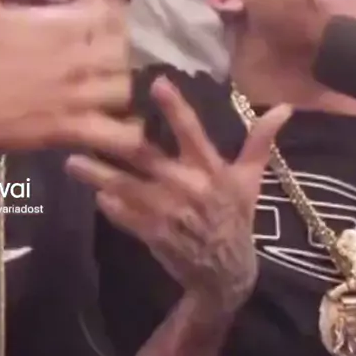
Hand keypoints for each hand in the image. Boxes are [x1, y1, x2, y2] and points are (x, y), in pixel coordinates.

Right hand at [0, 0, 140, 157]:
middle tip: (103, 44)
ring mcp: (78, 98)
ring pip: (124, 86)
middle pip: (122, 47)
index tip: (98, 9)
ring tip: (108, 78)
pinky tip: (125, 124)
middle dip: (116, 43)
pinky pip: (118, 135)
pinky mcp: (72, 130)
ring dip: (120, 81)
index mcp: (60, 26)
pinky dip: (128, 132)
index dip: (108, 7)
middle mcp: (78, 61)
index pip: (110, 9)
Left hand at [66, 77, 290, 312]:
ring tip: (70, 162)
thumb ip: (260, 141)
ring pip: (126, 187)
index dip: (175, 107)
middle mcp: (187, 187)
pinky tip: (95, 196)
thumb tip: (285, 107)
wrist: (225, 272)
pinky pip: (125, 216)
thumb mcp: (251, 180)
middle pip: (145, 157)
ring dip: (98, 175)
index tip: (155, 82)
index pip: (192, 131)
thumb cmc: (237, 219)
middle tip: (83, 122)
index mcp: (211, 169)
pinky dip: (110, 207)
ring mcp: (168, 212)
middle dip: (113, 142)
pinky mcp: (154, 234)